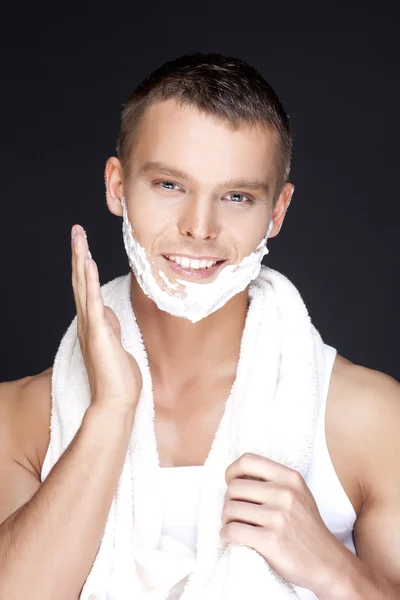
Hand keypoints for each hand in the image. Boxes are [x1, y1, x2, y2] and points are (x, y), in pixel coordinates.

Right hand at [71, 224, 142, 412]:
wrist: (115, 402)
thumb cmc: (118, 378)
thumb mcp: (117, 345)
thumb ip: (110, 327)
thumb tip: (108, 311)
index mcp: (93, 324)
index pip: (85, 289)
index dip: (83, 267)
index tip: (84, 248)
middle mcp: (87, 322)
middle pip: (80, 281)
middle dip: (78, 254)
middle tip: (76, 231)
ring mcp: (91, 326)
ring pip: (83, 285)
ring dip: (80, 259)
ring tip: (78, 236)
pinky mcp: (99, 332)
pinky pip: (93, 301)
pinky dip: (89, 281)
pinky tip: (88, 263)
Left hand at [220, 453, 346, 593]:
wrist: (328, 563)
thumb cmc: (306, 528)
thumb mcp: (297, 494)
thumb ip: (272, 482)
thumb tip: (235, 477)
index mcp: (290, 478)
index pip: (248, 461)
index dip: (232, 471)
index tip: (230, 483)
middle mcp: (285, 494)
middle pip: (234, 488)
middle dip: (228, 502)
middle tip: (235, 514)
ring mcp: (278, 518)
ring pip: (230, 510)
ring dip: (226, 520)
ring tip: (235, 526)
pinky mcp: (271, 541)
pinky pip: (232, 531)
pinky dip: (226, 535)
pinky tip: (233, 538)